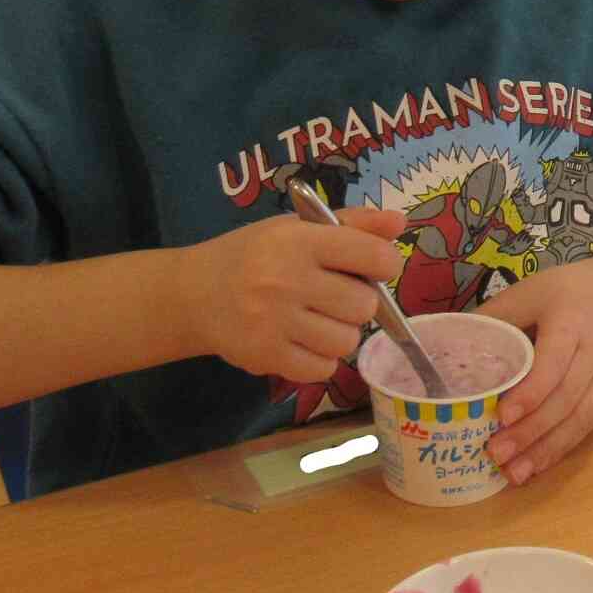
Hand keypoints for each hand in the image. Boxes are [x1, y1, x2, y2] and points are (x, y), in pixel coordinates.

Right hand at [178, 207, 404, 379]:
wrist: (193, 294)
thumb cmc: (254, 255)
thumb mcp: (296, 228)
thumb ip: (352, 223)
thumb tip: (400, 223)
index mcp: (298, 241)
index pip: (373, 256)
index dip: (384, 264)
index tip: (374, 267)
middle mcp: (285, 280)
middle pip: (364, 305)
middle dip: (360, 302)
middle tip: (337, 296)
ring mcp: (273, 322)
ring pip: (347, 341)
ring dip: (341, 333)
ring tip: (318, 319)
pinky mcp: (265, 356)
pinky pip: (323, 369)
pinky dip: (321, 359)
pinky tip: (302, 340)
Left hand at [478, 259, 592, 483]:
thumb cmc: (560, 293)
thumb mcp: (525, 293)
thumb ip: (491, 319)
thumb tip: (443, 349)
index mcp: (572, 321)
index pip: (554, 362)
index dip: (530, 392)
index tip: (501, 416)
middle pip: (566, 398)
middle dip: (531, 430)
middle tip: (495, 453)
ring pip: (580, 418)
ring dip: (546, 449)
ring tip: (513, 473)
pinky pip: (587, 426)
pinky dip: (561, 449)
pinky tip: (535, 466)